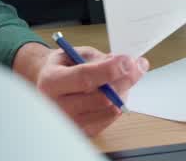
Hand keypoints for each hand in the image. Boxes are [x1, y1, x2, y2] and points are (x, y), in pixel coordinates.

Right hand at [17, 43, 148, 136]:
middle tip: (138, 65)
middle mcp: (57, 106)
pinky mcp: (83, 131)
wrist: (48, 85)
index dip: (110, 69)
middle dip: (125, 79)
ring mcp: (70, 122)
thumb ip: (97, 58)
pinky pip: (110, 118)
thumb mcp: (75, 53)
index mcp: (51, 82)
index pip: (84, 78)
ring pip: (109, 109)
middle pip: (101, 97)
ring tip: (125, 76)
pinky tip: (117, 91)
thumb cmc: (62, 67)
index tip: (129, 61)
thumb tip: (123, 64)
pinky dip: (119, 102)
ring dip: (124, 91)